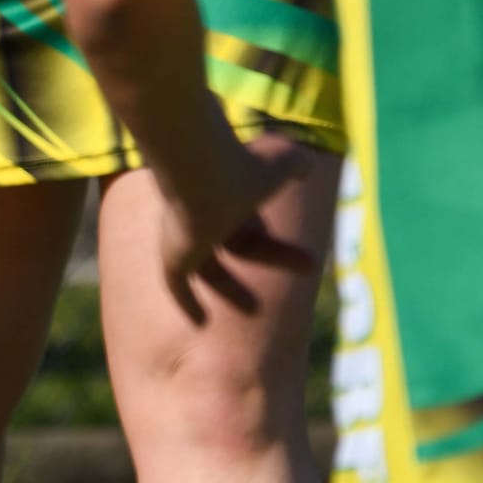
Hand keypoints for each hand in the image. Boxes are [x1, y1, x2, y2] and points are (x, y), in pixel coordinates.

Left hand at [153, 123, 319, 322]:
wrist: (199, 167)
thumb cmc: (245, 164)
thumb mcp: (282, 161)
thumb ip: (296, 163)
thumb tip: (307, 164)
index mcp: (229, 195)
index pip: (256, 225)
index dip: (280, 246)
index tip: (311, 263)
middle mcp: (204, 213)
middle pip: (240, 244)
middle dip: (268, 259)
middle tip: (295, 279)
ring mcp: (185, 235)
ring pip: (208, 268)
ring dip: (229, 289)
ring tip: (253, 310)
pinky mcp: (171, 255)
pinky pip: (176, 285)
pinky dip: (186, 302)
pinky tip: (199, 321)